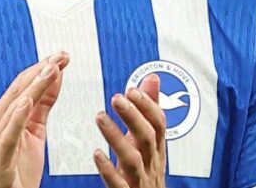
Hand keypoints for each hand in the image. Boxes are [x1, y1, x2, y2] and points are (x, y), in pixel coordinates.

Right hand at [0, 52, 69, 187]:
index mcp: (7, 120)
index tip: (60, 56)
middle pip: (16, 93)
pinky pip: (7, 138)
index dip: (41, 69)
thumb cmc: (16, 172)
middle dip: (38, 73)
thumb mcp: (35, 132)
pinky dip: (15, 119)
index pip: (23, 87)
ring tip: (47, 71)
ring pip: (12, 110)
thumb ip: (42, 104)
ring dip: (31, 88)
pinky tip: (26, 103)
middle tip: (58, 58)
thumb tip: (53, 76)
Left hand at [92, 73, 166, 187]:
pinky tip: (97, 154)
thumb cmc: (146, 174)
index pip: (158, 124)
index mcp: (155, 149)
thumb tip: (152, 79)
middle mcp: (150, 163)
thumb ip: (148, 110)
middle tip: (117, 98)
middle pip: (147, 137)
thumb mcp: (150, 142)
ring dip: (117, 137)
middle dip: (134, 116)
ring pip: (133, 159)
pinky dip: (109, 169)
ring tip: (100, 117)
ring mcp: (139, 180)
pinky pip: (119, 184)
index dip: (148, 106)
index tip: (133, 89)